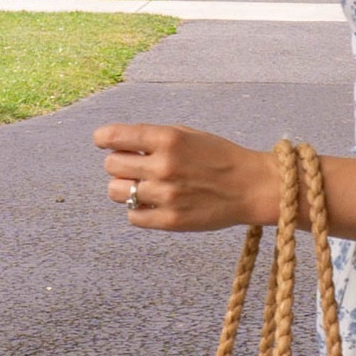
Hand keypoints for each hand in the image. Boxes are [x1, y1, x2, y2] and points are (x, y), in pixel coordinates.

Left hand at [92, 121, 279, 230]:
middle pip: (111, 165)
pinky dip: (139, 210)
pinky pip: (132, 215)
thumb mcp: (188, 135)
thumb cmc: (218, 157)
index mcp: (167, 139)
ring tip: (144, 186)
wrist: (251, 187)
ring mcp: (166, 195)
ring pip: (116, 192)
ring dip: (125, 188)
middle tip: (135, 167)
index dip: (103, 138)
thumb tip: (117, 145)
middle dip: (119, 164)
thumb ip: (153, 138)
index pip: (114, 136)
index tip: (104, 141)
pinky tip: (154, 204)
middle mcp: (163, 166)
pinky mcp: (170, 220)